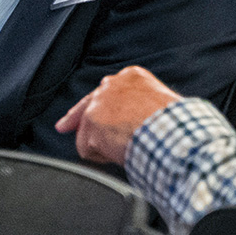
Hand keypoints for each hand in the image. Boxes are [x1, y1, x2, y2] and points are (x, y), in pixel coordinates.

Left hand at [56, 66, 182, 165]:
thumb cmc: (173, 122)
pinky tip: (116, 154)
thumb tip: (136, 120)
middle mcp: (111, 85)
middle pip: (87, 104)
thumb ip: (139, 104)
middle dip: (74, 117)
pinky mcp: (92, 124)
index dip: (98, 105)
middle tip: (62, 126)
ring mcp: (99, 103)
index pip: (107, 90)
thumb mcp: (159, 101)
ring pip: (87, 131)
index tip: (90, 111)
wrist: (170, 131)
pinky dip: (99, 157)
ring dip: (100, 145)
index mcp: (131, 77)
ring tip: (122, 151)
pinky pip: (86, 149)